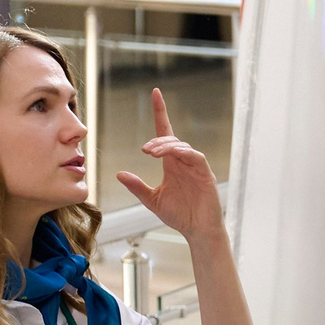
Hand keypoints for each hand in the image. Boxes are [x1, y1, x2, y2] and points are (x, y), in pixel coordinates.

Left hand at [116, 88, 223, 241]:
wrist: (197, 231)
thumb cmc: (179, 215)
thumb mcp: (151, 200)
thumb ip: (137, 186)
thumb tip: (119, 174)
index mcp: (171, 163)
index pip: (165, 132)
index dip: (160, 113)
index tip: (155, 93)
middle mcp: (183, 161)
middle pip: (170, 139)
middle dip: (157, 140)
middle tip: (145, 150)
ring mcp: (195, 166)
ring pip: (181, 146)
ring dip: (166, 146)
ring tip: (152, 153)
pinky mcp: (205, 173)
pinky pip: (196, 156)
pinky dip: (185, 152)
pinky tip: (174, 154)